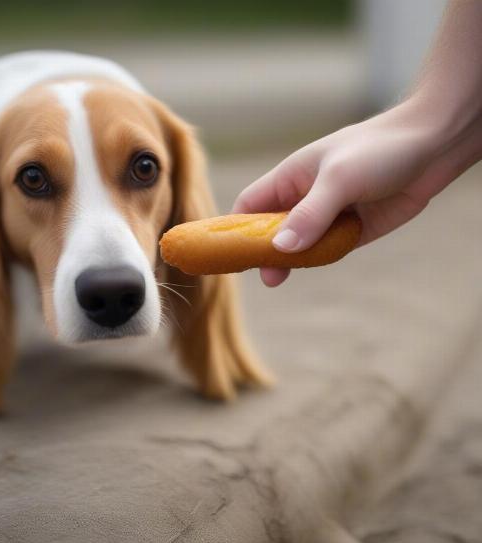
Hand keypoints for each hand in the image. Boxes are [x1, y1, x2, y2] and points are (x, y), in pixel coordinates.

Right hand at [233, 101, 471, 286]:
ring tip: (282, 278)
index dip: (235, 229)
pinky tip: (315, 264)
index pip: (249, 206)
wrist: (434, 146)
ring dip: (292, 260)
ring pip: (299, 245)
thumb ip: (309, 215)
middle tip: (266, 276)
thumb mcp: (338, 180)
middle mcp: (303, 198)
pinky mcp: (351, 229)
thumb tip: (280, 249)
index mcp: (290, 178)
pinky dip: (319, 258)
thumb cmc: (378, 150)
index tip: (228, 253)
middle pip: (270, 231)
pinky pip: (327, 250)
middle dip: (264, 252)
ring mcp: (327, 215)